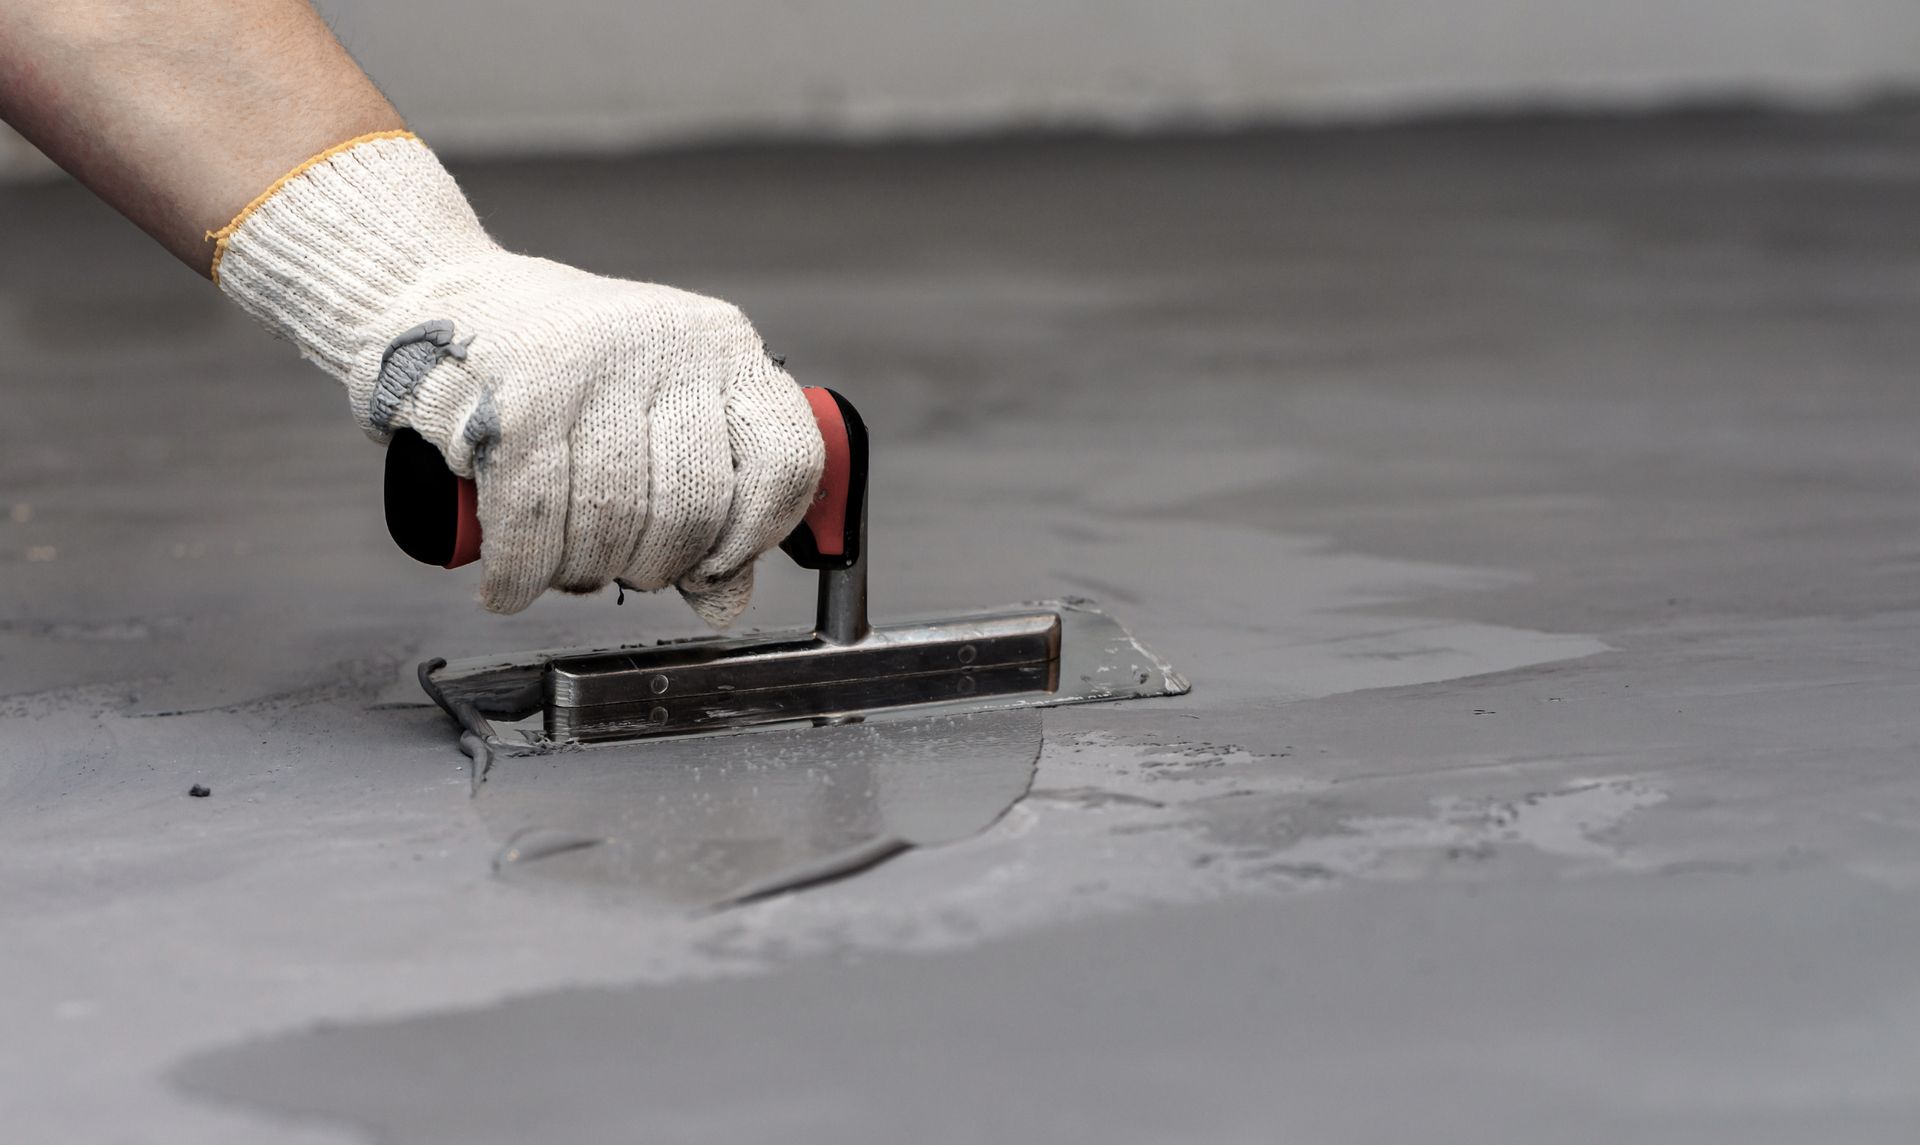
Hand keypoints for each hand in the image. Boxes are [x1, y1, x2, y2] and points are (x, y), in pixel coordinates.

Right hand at [212, 133, 822, 623]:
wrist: (428, 295)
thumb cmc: (551, 367)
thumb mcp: (649, 412)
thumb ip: (707, 500)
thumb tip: (726, 604)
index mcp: (720, 344)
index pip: (784, 460)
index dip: (756, 533)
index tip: (716, 564)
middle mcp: (667, 346)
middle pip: (694, 509)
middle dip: (653, 567)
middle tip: (619, 568)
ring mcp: (592, 367)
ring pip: (613, 524)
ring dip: (580, 574)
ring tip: (559, 565)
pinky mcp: (516, 398)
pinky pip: (535, 527)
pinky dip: (520, 576)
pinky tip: (509, 586)